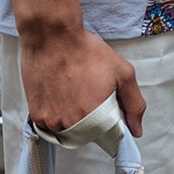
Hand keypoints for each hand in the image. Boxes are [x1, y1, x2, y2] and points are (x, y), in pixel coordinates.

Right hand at [18, 25, 145, 138]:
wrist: (53, 37)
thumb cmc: (84, 51)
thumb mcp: (123, 74)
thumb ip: (134, 105)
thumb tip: (136, 129)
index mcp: (96, 117)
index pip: (107, 136)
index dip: (107, 120)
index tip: (102, 106)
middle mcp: (74, 123)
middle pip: (87, 135)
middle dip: (90, 119)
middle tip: (86, 94)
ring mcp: (54, 121)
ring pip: (67, 132)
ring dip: (71, 118)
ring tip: (72, 93)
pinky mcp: (38, 115)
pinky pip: (50, 125)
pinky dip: (55, 114)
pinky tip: (58, 95)